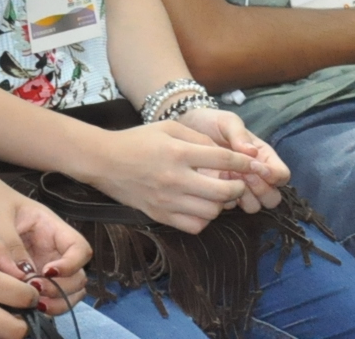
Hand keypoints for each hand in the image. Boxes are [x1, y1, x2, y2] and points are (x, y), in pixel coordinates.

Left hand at [0, 179, 88, 312]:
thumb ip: (12, 245)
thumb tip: (26, 277)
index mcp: (48, 226)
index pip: (79, 248)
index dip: (72, 264)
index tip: (48, 272)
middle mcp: (46, 247)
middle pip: (76, 276)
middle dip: (62, 289)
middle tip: (35, 293)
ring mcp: (33, 263)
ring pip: (60, 290)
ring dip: (54, 301)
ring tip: (32, 304)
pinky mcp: (16, 275)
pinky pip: (35, 294)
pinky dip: (35, 304)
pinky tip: (19, 306)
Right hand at [89, 121, 256, 232]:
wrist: (102, 160)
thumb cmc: (136, 140)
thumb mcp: (167, 128)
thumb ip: (197, 138)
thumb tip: (224, 154)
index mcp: (179, 152)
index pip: (224, 161)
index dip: (244, 163)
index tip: (251, 165)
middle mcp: (176, 178)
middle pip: (224, 191)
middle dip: (237, 187)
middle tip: (235, 183)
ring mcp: (168, 200)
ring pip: (213, 212)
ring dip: (220, 204)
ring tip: (215, 195)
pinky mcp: (160, 215)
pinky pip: (195, 226)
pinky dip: (204, 219)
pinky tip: (199, 207)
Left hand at [172, 107, 287, 211]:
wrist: (185, 129)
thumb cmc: (210, 123)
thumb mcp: (227, 121)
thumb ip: (239, 134)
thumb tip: (252, 152)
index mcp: (263, 157)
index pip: (282, 175)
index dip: (274, 175)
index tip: (256, 166)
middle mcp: (256, 176)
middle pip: (273, 197)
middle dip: (261, 190)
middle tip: (242, 174)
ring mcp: (240, 187)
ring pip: (255, 206)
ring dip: (244, 197)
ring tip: (226, 177)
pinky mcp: (223, 194)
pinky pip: (232, 206)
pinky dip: (226, 198)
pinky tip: (213, 182)